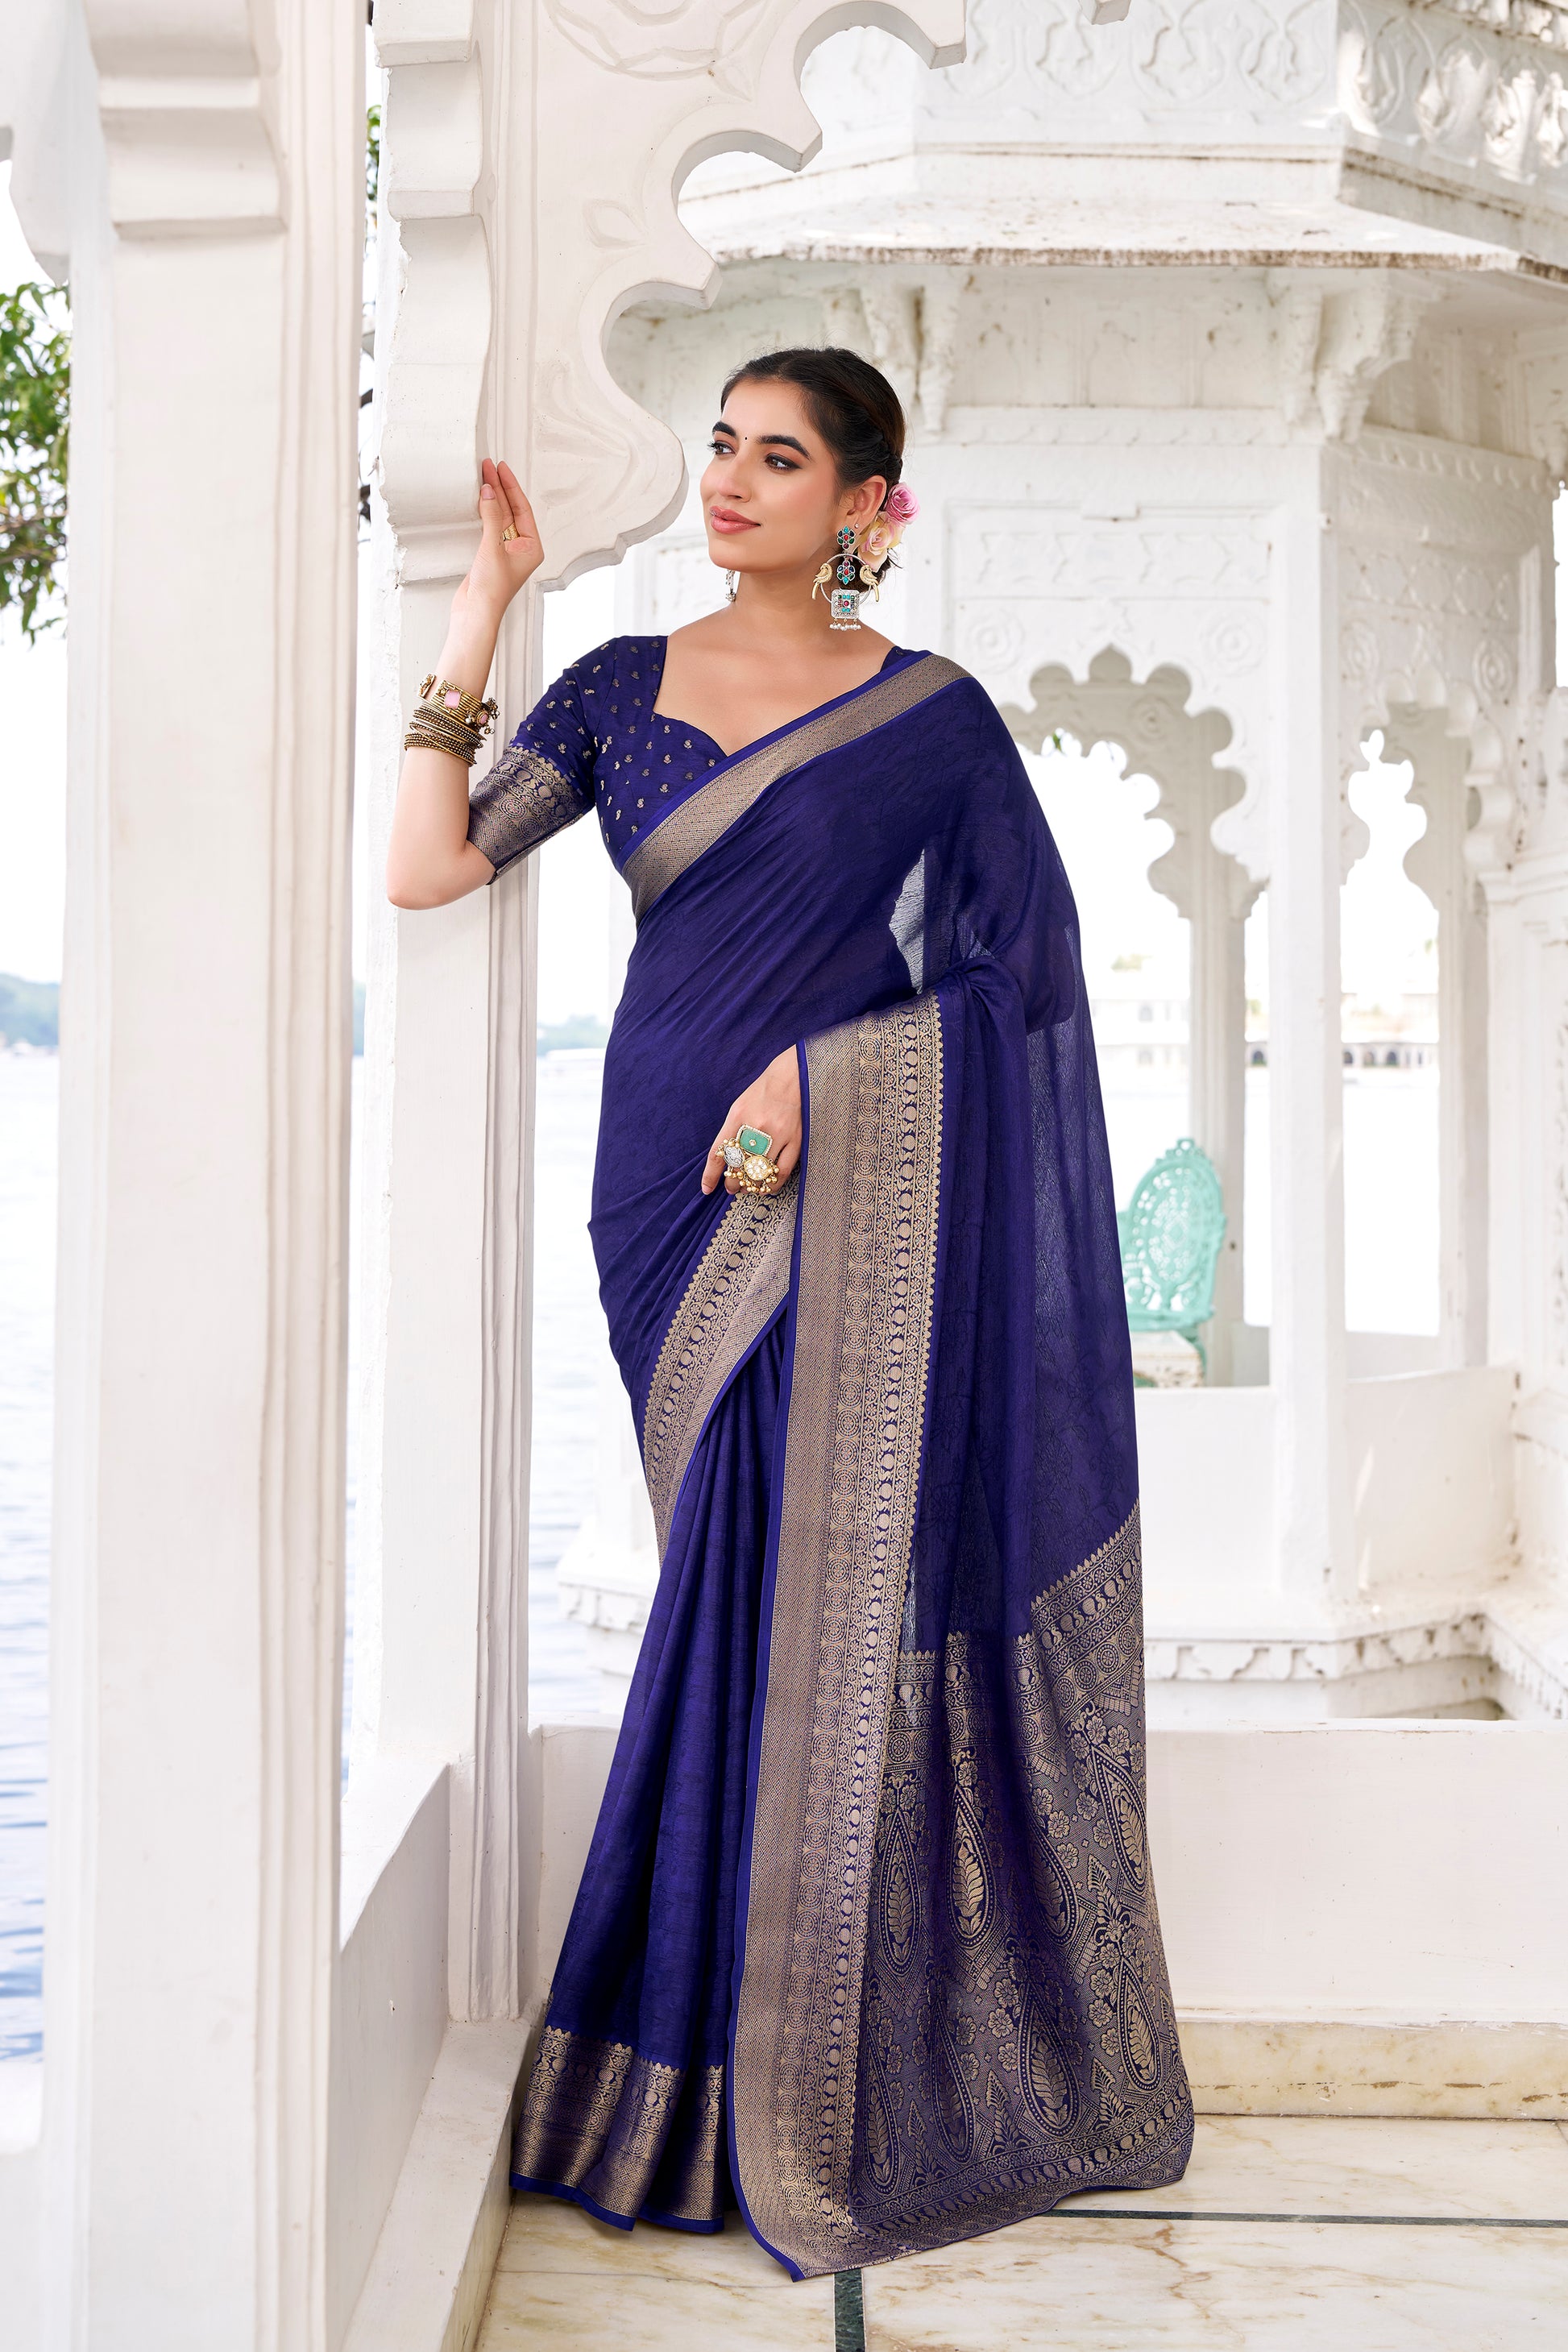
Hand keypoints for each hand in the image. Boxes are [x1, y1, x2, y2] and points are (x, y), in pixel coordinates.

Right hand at [449, 460, 541, 636]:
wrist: (475, 613)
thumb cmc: (491, 591)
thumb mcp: (493, 548)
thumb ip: (492, 517)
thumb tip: (489, 491)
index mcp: (532, 547)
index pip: (523, 509)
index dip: (511, 487)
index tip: (501, 469)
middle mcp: (520, 548)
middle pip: (511, 510)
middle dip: (500, 487)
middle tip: (488, 466)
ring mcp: (504, 550)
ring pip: (499, 516)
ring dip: (491, 496)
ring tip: (482, 475)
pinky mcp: (489, 554)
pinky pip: (488, 525)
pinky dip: (483, 511)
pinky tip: (479, 497)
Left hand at [703, 1047, 802, 1196]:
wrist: (793, 1077)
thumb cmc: (763, 1093)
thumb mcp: (740, 1106)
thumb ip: (732, 1131)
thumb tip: (725, 1159)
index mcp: (738, 1116)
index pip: (719, 1152)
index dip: (710, 1175)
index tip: (707, 1188)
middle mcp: (755, 1126)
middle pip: (738, 1166)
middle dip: (732, 1183)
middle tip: (732, 1188)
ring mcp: (777, 1134)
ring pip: (759, 1172)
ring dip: (751, 1186)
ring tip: (747, 1189)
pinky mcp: (795, 1140)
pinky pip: (782, 1171)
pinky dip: (773, 1184)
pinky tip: (767, 1188)